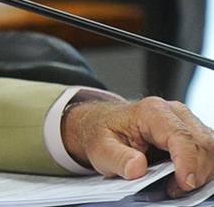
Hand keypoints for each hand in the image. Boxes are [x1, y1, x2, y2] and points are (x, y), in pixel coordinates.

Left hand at [62, 97, 213, 196]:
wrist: (102, 124)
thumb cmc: (103, 134)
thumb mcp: (100, 149)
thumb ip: (118, 158)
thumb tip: (137, 168)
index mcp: (151, 111)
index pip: (181, 136)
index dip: (187, 162)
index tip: (184, 184)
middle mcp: (174, 112)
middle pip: (202, 143)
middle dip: (197, 171)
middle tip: (176, 190)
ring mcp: (186, 121)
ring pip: (210, 147)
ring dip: (202, 171)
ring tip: (178, 185)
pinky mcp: (192, 133)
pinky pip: (208, 151)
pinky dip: (202, 168)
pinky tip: (184, 178)